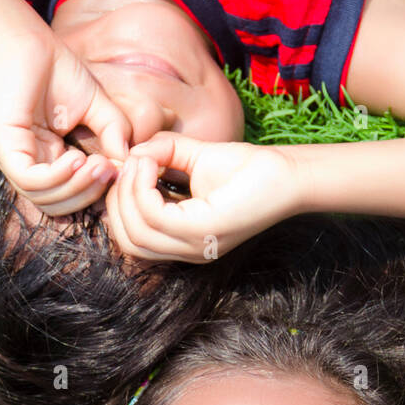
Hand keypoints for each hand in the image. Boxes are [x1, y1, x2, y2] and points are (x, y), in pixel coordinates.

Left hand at [0, 30, 132, 212]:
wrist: (28, 40)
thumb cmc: (58, 69)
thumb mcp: (98, 107)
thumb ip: (114, 134)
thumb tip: (126, 164)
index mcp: (47, 159)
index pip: (70, 196)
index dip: (96, 193)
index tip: (119, 172)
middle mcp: (27, 164)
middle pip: (58, 206)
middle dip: (89, 194)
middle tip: (111, 171)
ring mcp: (12, 158)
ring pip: (44, 198)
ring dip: (77, 187)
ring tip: (99, 166)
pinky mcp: (3, 147)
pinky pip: (30, 180)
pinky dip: (58, 176)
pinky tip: (78, 158)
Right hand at [102, 133, 299, 260]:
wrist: (287, 173)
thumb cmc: (248, 168)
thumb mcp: (194, 158)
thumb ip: (162, 155)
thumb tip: (130, 153)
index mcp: (184, 241)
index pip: (131, 239)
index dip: (119, 202)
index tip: (130, 166)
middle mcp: (188, 251)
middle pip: (127, 240)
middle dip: (118, 199)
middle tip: (131, 164)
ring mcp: (196, 246)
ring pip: (135, 232)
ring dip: (128, 192)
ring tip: (142, 162)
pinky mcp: (204, 231)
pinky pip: (154, 217)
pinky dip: (143, 188)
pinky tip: (152, 164)